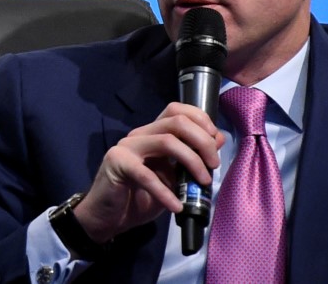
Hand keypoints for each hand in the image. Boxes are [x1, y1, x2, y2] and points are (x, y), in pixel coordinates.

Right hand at [73, 102, 224, 242]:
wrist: (108, 218)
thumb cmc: (140, 197)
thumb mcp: (173, 178)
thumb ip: (192, 158)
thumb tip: (218, 138)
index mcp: (152, 133)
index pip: (177, 110)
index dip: (200, 119)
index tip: (214, 140)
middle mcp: (140, 134)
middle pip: (177, 121)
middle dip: (202, 141)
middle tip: (214, 165)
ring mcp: (127, 146)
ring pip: (167, 141)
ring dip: (192, 161)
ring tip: (204, 182)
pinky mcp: (117, 163)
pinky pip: (147, 175)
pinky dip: (166, 192)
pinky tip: (176, 206)